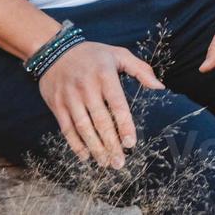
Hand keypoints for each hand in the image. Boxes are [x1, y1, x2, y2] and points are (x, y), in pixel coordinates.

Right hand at [37, 41, 165, 168]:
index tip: (131, 143)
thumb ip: (140, 69)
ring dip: (95, 148)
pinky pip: (66, 128)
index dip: (124, 124)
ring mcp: (70, 97)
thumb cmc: (93, 54)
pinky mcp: (57, 105)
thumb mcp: (118, 54)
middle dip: (111, 144)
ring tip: (106, 163)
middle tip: (120, 162)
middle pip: (100, 120)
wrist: (54, 51)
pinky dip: (76, 144)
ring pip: (83, 128)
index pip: (117, 104)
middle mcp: (86, 87)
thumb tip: (159, 86)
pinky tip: (86, 156)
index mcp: (104, 74)